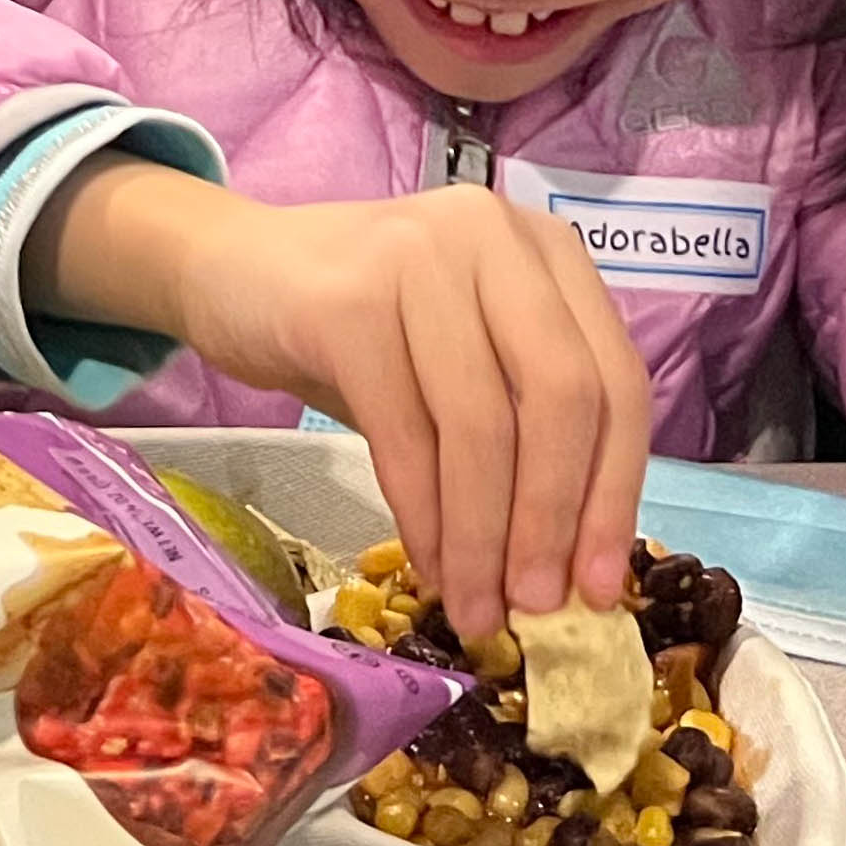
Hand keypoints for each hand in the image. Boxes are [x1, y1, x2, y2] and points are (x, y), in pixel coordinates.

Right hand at [37, 162, 646, 640]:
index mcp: (547, 250)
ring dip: (483, 538)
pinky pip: (404, 433)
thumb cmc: (363, 330)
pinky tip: (428, 565)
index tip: (599, 587)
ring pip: (480, 423)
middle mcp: (493, 236)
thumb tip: (570, 571)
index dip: (615, 493)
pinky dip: (422, 515)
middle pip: (561, 397)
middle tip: (536, 606)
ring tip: (478, 610)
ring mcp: (418, 259)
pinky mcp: (346, 301)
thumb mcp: (462, 359)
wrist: (229, 270)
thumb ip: (521, 431)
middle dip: (552, 518)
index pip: (616, 381)